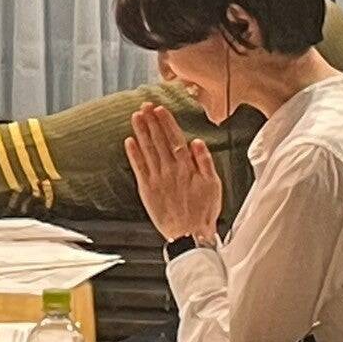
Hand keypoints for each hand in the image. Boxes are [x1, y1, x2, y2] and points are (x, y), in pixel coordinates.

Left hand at [125, 104, 220, 240]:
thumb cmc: (203, 212)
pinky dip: (133, 154)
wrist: (190, 236)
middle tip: (144, 106)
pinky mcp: (146, 189)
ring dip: (141, 132)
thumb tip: (196, 142)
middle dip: (151, 122)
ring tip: (135, 117)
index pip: (175, 139)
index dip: (166, 123)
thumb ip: (205, 162)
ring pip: (147, 150)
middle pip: (159, 141)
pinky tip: (128, 141)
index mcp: (187, 168)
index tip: (159, 109)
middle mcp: (170, 170)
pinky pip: (138, 168)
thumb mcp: (213, 186)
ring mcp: (157, 179)